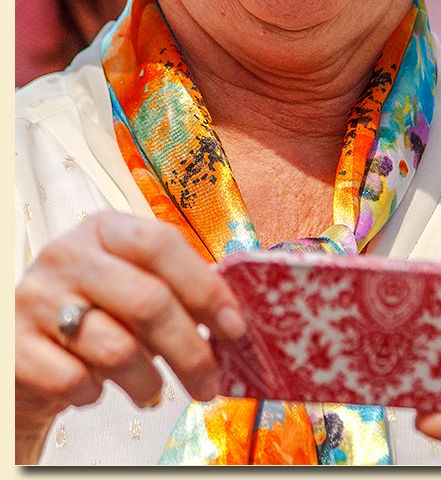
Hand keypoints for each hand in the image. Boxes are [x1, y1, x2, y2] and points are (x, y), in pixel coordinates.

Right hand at [15, 212, 245, 463]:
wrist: (25, 347)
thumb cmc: (95, 312)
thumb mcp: (130, 284)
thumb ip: (175, 290)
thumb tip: (233, 322)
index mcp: (104, 228)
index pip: (162, 244)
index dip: (205, 288)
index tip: (235, 328)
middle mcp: (68, 254)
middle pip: (148, 301)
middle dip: (190, 350)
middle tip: (210, 383)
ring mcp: (37, 298)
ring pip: (116, 349)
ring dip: (147, 382)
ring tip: (152, 392)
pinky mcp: (15, 347)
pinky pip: (75, 381)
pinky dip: (95, 394)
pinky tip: (96, 388)